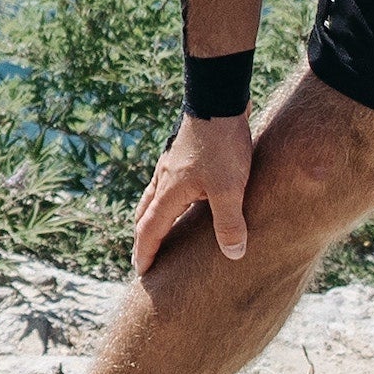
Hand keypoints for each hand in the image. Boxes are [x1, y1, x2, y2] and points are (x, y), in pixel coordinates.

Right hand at [132, 113, 253, 269]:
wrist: (218, 100)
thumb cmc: (222, 146)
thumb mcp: (230, 189)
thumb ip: (229, 223)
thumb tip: (232, 255)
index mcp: (169, 192)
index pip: (150, 231)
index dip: (145, 253)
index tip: (141, 272)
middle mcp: (163, 179)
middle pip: (145, 215)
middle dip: (143, 238)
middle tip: (143, 257)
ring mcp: (171, 165)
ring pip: (154, 197)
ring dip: (152, 218)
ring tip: (159, 230)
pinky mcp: (182, 154)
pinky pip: (167, 184)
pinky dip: (167, 200)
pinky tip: (184, 198)